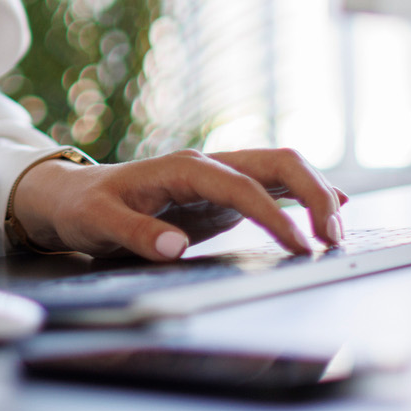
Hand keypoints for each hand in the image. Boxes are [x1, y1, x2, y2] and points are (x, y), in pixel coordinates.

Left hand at [6, 148, 348, 261]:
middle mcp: (209, 164)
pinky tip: (331, 211)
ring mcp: (220, 175)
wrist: (73, 195)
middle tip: (334, 239)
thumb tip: (175, 247)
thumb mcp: (98, 223)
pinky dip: (305, 196)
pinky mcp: (224, 192)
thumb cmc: (86, 207)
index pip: (243, 186)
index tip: (299, 247)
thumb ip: (136, 233)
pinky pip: (274, 186)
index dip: (275, 216)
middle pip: (277, 162)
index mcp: (183, 167)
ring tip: (337, 235)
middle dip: (314, 194)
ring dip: (316, 195)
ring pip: (282, 170)